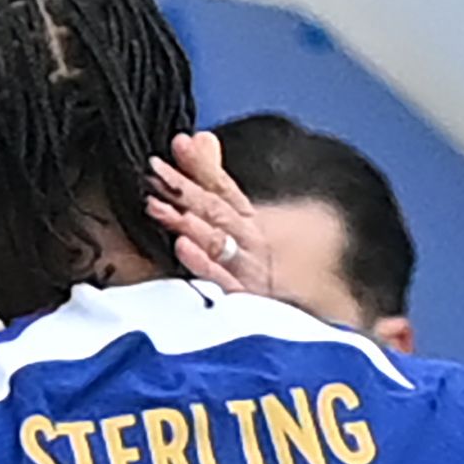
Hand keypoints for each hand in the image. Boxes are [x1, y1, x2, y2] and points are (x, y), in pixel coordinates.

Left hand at [146, 131, 273, 298]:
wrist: (309, 324)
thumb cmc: (263, 273)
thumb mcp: (239, 228)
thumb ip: (213, 182)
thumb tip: (199, 138)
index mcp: (248, 226)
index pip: (224, 190)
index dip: (200, 166)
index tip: (177, 143)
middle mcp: (251, 245)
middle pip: (217, 211)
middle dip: (184, 189)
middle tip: (154, 171)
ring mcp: (250, 273)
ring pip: (217, 241)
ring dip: (187, 220)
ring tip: (157, 204)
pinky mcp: (247, 304)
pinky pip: (223, 282)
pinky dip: (203, 263)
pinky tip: (182, 246)